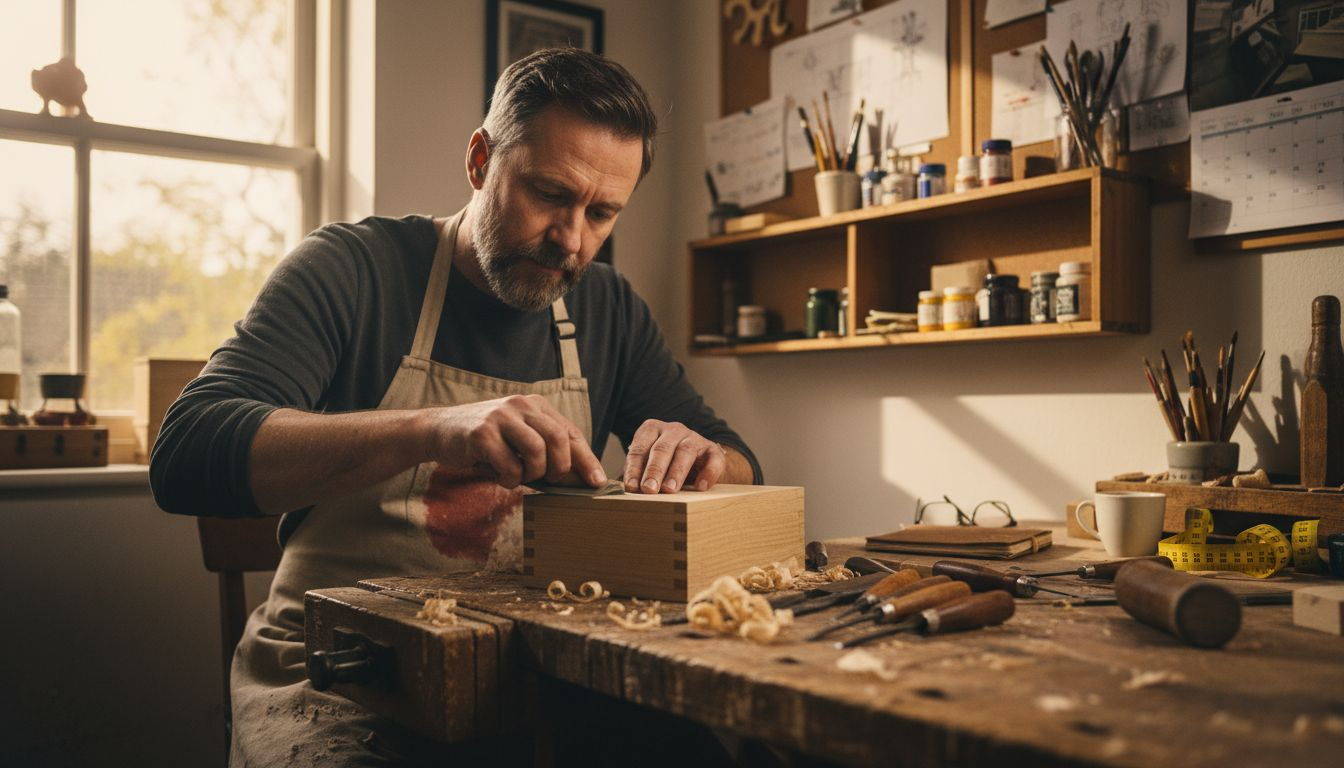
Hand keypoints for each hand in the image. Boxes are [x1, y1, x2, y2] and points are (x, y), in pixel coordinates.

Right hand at [420, 395, 605, 488]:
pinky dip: (509, 479)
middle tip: (548, 481)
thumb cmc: (485, 442)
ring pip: (537, 451)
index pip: (570, 433)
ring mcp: (501, 417)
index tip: (597, 482)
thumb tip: (578, 479)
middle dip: (560, 469)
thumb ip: (545, 452)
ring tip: (518, 476)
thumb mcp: (518, 440)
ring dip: (532, 474)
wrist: (439, 431)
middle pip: (559, 440)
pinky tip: (499, 476)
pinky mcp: (482, 433)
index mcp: (535, 405)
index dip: (587, 459)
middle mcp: (521, 405)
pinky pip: (510, 465)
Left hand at [623, 420, 725, 493]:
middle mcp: (673, 431)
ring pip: (685, 451)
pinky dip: (708, 473)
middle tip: (648, 489)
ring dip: (676, 472)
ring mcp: (694, 438)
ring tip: (669, 489)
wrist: (699, 463)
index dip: (634, 468)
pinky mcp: (712, 450)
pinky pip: (713, 459)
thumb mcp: (648, 466)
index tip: (631, 487)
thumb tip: (625, 492)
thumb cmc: (665, 466)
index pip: (640, 448)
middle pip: (662, 448)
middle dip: (654, 470)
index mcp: (652, 430)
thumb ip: (637, 475)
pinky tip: (701, 487)